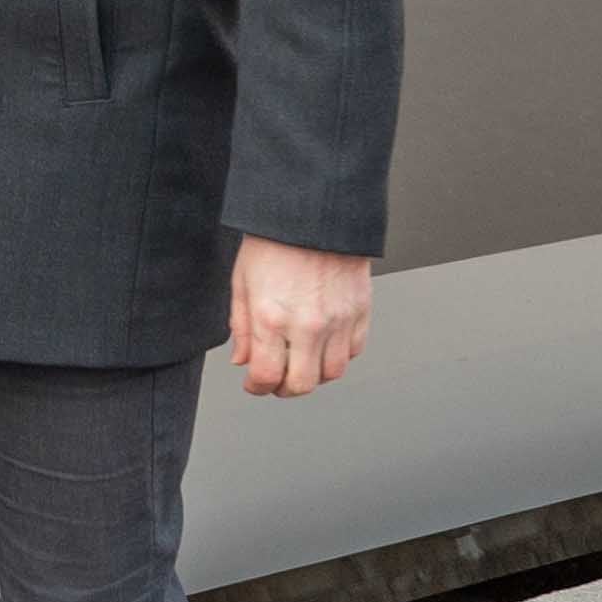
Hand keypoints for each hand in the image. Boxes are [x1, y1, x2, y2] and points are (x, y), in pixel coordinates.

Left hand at [221, 236, 372, 397]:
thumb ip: (241, 327)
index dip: (257, 388)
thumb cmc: (275, 241)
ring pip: (332, 373)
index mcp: (272, 317)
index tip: (254, 384)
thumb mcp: (242, 282)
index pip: (267, 376)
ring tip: (301, 362)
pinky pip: (354, 350)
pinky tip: (323, 343)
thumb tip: (242, 360)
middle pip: (302, 385)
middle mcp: (308, 324)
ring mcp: (338, 319)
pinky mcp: (361, 311)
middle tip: (277, 381)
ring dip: (314, 374)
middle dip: (285, 389)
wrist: (314, 213)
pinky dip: (338, 355)